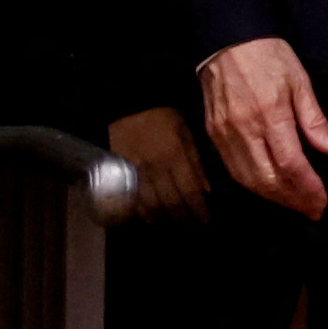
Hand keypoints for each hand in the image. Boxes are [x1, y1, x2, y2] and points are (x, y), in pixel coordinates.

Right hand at [104, 105, 213, 225]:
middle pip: (171, 202)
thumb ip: (196, 162)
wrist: (131, 103)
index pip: (190, 191)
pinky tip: (151, 218)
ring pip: (151, 205)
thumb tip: (206, 191)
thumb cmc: (165, 117)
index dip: (198, 209)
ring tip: (173, 225)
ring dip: (164, 219)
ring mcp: (136, 171)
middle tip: (191, 225)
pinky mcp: (120, 172)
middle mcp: (156, 167)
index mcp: (175, 155)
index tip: (205, 220)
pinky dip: (143, 213)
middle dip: (183, 218)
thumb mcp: (187, 133)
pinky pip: (132, 198)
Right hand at [196, 35, 327, 218]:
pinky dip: (254, 185)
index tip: (322, 200)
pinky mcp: (213, 134)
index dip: (308, 188)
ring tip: (295, 203)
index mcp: (270, 113)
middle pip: (268, 179)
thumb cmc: (268, 56)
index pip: (290, 164)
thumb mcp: (300, 81)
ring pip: (248, 180)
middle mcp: (244, 128)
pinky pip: (233, 170)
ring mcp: (225, 133)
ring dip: (274, 197)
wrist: (227, 39)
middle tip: (313, 209)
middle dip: (293, 200)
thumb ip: (314, 120)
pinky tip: (270, 189)